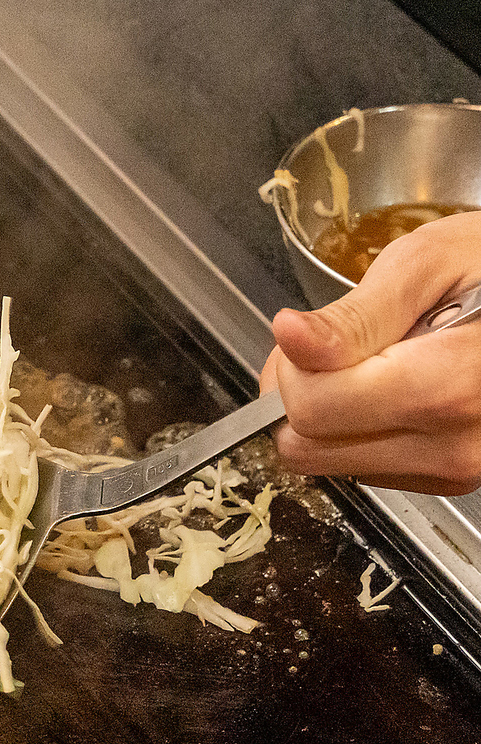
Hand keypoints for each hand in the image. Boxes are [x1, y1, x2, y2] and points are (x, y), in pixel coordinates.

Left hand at [260, 211, 480, 495]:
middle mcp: (454, 446)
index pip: (310, 410)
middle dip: (299, 395)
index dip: (289, 369)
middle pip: (308, 449)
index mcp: (445, 387)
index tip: (306, 335)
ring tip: (373, 361)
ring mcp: (455, 469)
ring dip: (328, 414)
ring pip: (328, 464)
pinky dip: (359, 428)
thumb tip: (291, 337)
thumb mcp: (425, 265)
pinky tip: (395, 385)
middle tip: (331, 347)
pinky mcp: (451, 479)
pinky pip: (363, 466)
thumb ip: (352, 316)